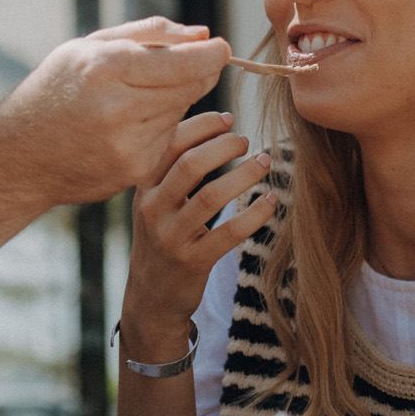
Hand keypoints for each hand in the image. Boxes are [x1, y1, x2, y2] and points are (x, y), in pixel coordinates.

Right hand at [0, 17, 230, 211]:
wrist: (19, 155)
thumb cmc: (54, 90)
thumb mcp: (88, 47)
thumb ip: (148, 34)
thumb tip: (202, 35)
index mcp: (106, 67)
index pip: (183, 61)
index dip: (211, 54)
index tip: (222, 48)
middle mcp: (118, 107)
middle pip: (190, 87)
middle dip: (199, 73)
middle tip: (192, 65)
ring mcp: (127, 143)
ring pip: (180, 113)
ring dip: (174, 100)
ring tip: (138, 96)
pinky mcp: (133, 170)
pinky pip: (167, 140)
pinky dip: (158, 128)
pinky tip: (129, 125)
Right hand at [119, 111, 275, 360]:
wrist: (151, 297)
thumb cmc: (162, 237)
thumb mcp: (155, 201)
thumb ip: (173, 168)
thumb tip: (215, 122)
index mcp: (143, 188)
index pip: (169, 145)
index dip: (201, 125)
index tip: (228, 118)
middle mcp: (153, 209)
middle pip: (189, 165)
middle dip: (223, 146)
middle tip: (246, 140)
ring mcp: (172, 237)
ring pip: (211, 196)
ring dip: (244, 175)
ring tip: (264, 162)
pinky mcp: (193, 262)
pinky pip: (229, 233)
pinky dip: (255, 214)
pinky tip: (271, 201)